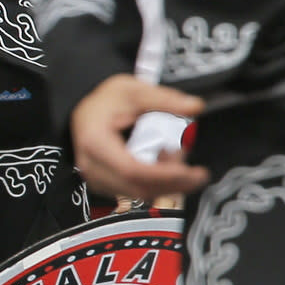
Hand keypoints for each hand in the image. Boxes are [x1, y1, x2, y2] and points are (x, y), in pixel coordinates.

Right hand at [69, 74, 208, 202]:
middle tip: (196, 171)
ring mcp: (97, 177)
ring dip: (165, 184)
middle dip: (173, 183)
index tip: (190, 172)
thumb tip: (194, 106)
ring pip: (138, 194)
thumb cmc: (106, 101)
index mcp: (96, 142)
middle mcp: (92, 165)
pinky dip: (155, 184)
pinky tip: (163, 167)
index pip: (132, 170)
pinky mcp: (105, 184)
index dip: (164, 175)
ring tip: (176, 160)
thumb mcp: (135, 90)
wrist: (89, 109)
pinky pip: (135, 192)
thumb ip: (166, 99)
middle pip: (137, 187)